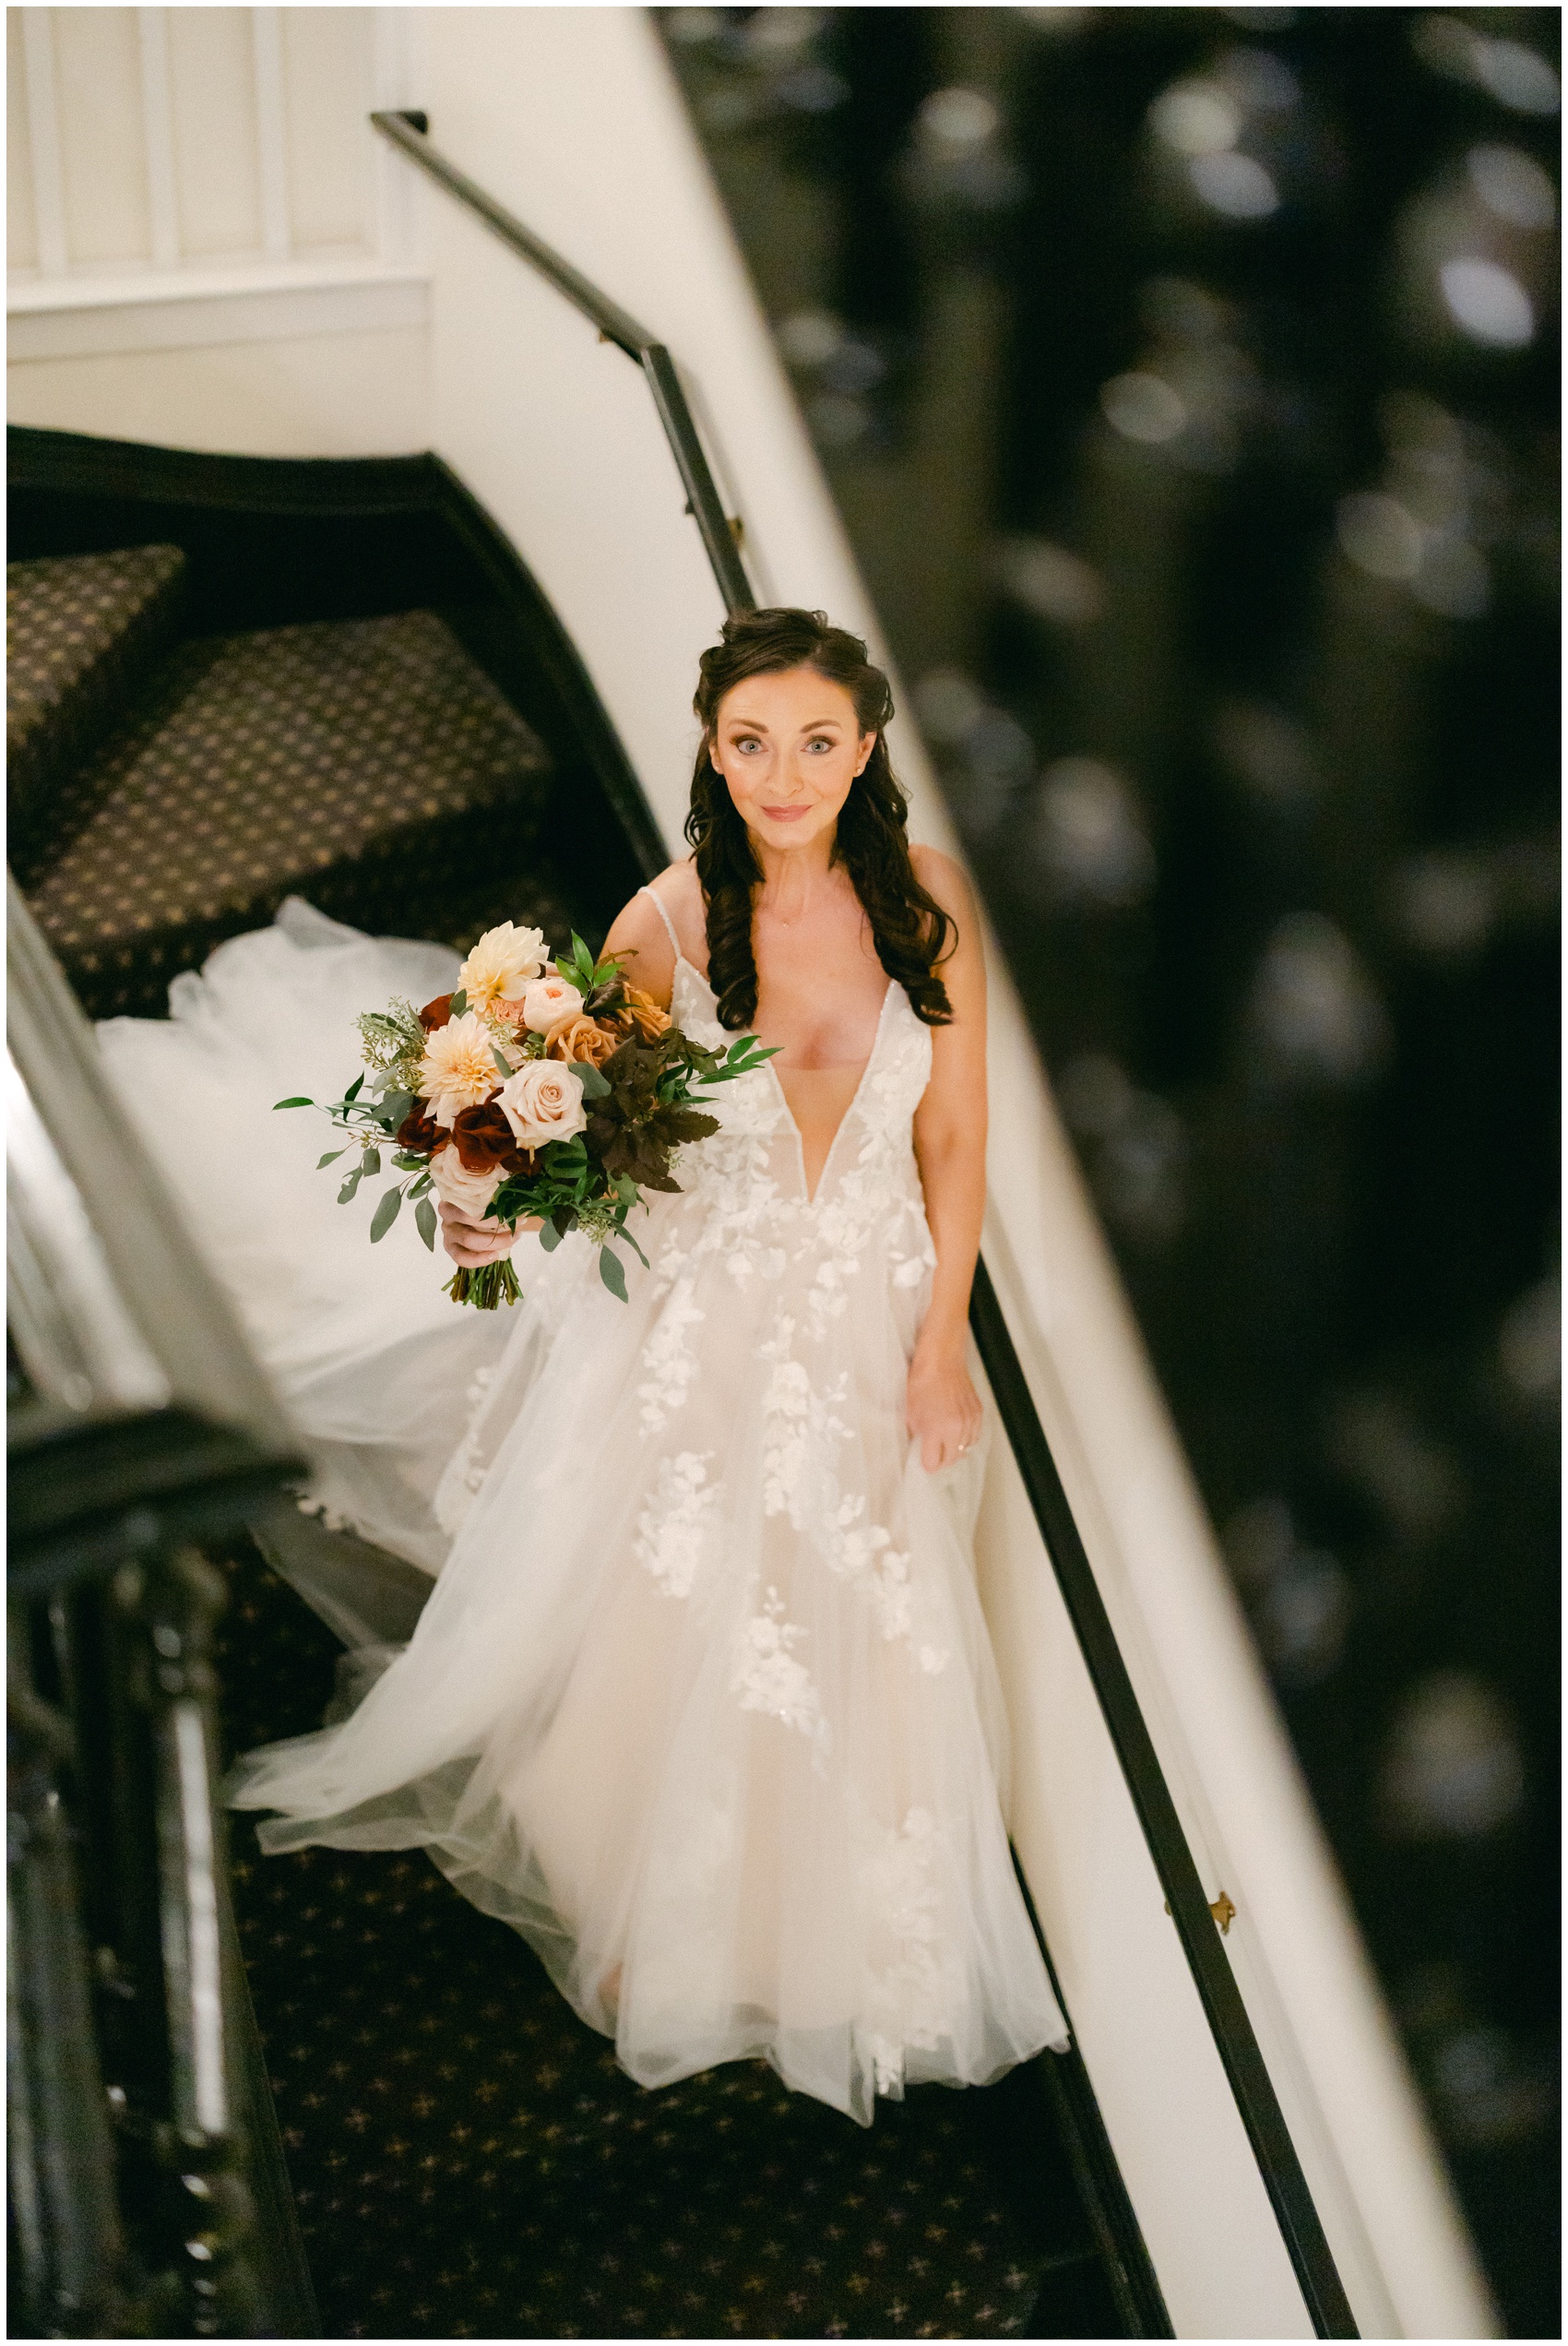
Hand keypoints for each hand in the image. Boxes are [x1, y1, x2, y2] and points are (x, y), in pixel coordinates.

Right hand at [438, 1200, 536, 1267]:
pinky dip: (480, 1259)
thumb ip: (500, 1194)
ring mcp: (448, 1233)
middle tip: (517, 1230)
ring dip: (494, 1242)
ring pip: (468, 1240)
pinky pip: (462, 1258)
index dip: (495, 1210)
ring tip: (512, 1240)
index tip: (517, 1213)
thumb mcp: (490, 1196)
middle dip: (497, 1226)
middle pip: (470, 1220)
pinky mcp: (450, 1248)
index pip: (472, 1201)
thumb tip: (523, 1200)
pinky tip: (495, 1255)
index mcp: (456, 1196)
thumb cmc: (483, 1205)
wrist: (475, 1217)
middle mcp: (448, 1215)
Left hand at [905, 1344, 982, 1472]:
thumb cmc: (923, 1380)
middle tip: (933, 1456)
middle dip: (940, 1461)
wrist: (941, 1360)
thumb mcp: (910, 1412)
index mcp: (937, 1429)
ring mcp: (969, 1420)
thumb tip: (919, 1447)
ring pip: (965, 1450)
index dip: (927, 1464)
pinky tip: (957, 1434)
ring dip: (955, 1451)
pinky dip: (966, 1439)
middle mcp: (956, 1427)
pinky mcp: (977, 1412)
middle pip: (951, 1460)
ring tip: (945, 1445)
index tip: (924, 1462)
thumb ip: (916, 1435)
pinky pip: (974, 1436)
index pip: (933, 1463)